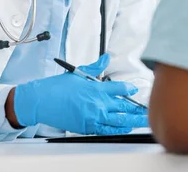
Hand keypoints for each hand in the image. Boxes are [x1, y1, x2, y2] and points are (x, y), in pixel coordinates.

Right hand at [12, 54, 147, 134]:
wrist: (41, 101)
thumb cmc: (57, 87)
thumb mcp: (78, 73)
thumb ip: (95, 67)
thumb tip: (105, 58)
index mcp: (96, 88)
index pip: (120, 89)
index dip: (130, 89)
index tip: (135, 90)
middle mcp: (97, 103)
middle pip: (123, 106)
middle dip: (137, 109)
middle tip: (145, 109)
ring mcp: (93, 116)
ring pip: (118, 121)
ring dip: (132, 120)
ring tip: (141, 120)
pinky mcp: (86, 127)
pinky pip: (106, 130)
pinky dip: (117, 129)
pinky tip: (124, 128)